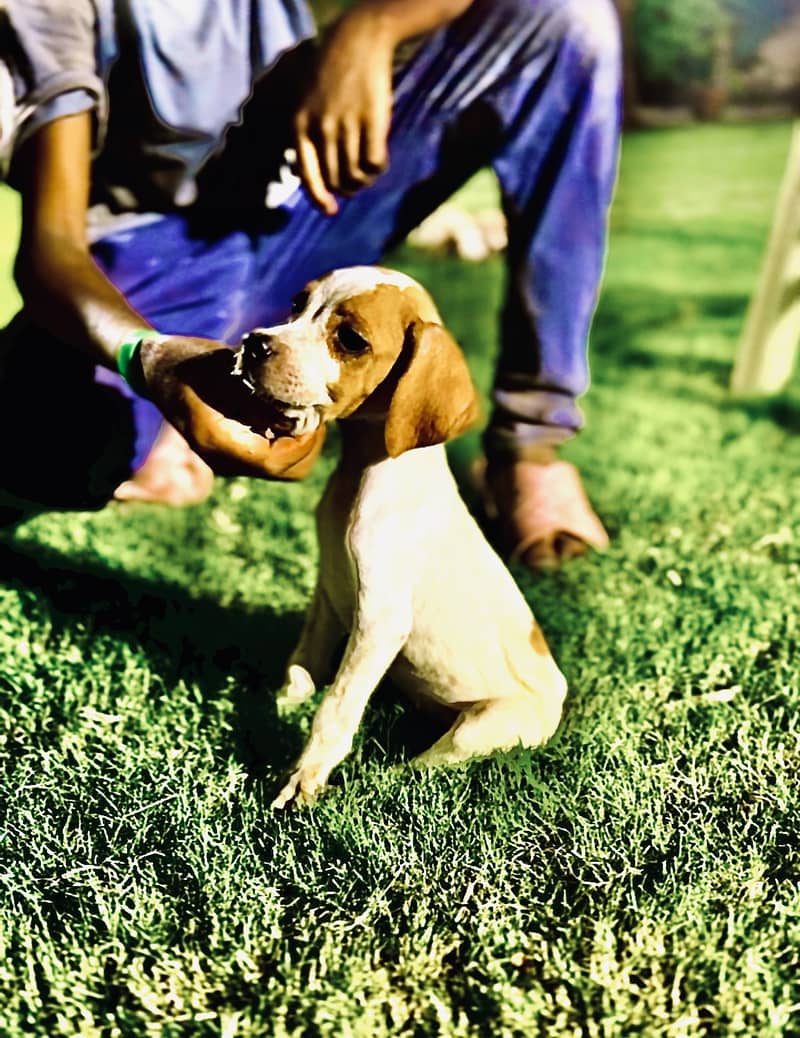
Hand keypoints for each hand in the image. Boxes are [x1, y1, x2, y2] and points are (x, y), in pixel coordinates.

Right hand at [138, 335, 324, 479]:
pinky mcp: (235, 454)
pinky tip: (292, 415)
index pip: (274, 460)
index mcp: (217, 441)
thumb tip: (302, 411)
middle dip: (309, 445)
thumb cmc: (188, 361)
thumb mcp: (226, 367)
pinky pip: (274, 459)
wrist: (158, 369)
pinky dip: (291, 441)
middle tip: (317, 414)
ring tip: (308, 413)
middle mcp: (223, 459)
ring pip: (284, 469)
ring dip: (303, 444)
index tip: (314, 414)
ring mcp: (229, 460)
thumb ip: (260, 393)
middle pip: (286, 471)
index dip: (302, 442)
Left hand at [294, 9, 393, 213]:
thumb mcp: (306, 101)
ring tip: (368, 174)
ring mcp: (347, 124)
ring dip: (364, 181)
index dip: (319, 198)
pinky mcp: (372, 121)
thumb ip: (308, 136)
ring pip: (355, 175)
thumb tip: (322, 181)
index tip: (331, 211)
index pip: (307, 175)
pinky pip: (375, 162)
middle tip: (357, 184)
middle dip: (347, 189)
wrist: (358, 39)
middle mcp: (321, 127)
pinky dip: (379, 168)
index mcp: (299, 124)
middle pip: (335, 180)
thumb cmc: (331, 73)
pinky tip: (380, 161)